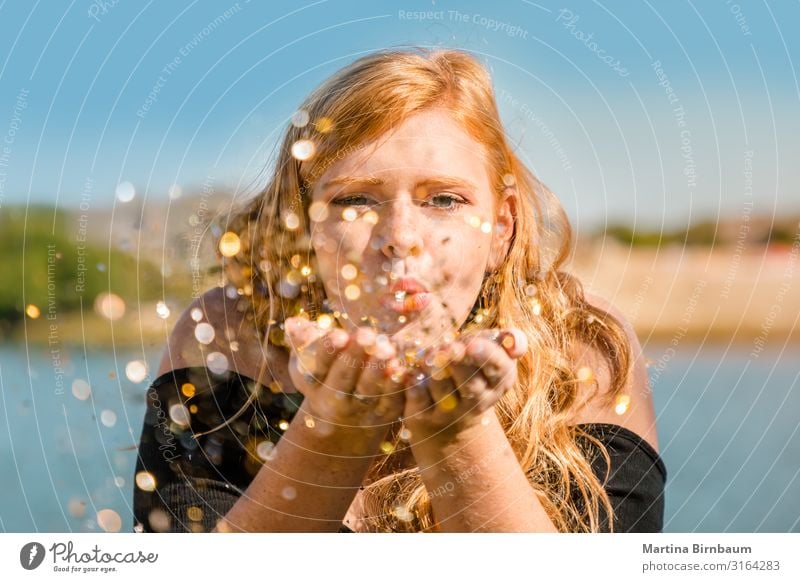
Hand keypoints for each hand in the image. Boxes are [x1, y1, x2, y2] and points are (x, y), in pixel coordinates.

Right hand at [284, 317, 405, 430]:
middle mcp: (334, 399)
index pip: (317, 366)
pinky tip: (403, 368)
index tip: (340, 334)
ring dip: (377, 370)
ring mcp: (360, 409)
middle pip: (343, 378)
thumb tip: (292, 322)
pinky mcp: (385, 414)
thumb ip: (303, 339)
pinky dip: (397, 386)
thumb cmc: (326, 372)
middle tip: (367, 335)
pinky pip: (392, 401)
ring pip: (368, 391)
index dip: (328, 350)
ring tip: (387, 350)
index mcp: (313, 381)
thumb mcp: (308, 358)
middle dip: (355, 356)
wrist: (343, 416)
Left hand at [400, 328, 527, 439]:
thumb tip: (516, 343)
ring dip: (435, 370)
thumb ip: (510, 339)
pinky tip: (414, 373)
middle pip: (471, 384)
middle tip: (448, 347)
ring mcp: (451, 413)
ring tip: (430, 356)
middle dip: (457, 363)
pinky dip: (415, 384)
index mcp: (500, 382)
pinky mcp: (425, 417)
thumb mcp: (493, 351)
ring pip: (443, 391)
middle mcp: (479, 402)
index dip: (486, 356)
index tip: (472, 343)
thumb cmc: (474, 368)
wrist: (451, 418)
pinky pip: (419, 399)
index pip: (499, 370)